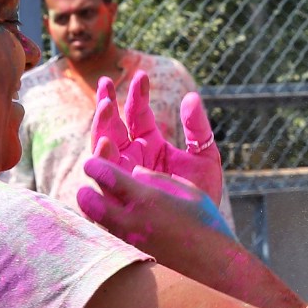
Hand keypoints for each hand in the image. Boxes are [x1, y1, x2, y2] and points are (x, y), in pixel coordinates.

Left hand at [79, 144, 236, 268]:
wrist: (216, 269)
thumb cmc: (207, 226)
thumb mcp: (189, 193)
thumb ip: (158, 179)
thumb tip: (134, 172)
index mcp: (146, 199)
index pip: (106, 175)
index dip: (95, 165)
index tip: (92, 164)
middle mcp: (131, 222)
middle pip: (88, 201)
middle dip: (85, 192)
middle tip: (87, 188)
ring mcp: (128, 243)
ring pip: (94, 222)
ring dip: (92, 212)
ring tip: (98, 207)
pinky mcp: (130, 258)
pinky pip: (106, 239)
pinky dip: (104, 229)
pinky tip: (113, 227)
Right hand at [89, 72, 225, 205]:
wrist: (202, 231)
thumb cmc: (203, 195)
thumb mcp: (206, 157)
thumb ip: (198, 129)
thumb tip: (191, 97)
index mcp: (150, 144)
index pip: (137, 114)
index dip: (137, 95)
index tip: (142, 76)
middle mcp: (131, 157)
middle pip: (112, 126)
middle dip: (107, 104)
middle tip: (106, 84)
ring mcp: (121, 175)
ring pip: (103, 147)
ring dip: (101, 126)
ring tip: (105, 107)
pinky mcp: (115, 195)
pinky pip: (103, 175)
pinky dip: (102, 159)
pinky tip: (106, 144)